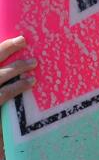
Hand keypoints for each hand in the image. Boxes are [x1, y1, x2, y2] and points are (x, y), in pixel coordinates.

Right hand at [0, 36, 36, 159]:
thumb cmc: (0, 121)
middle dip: (5, 48)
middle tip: (23, 40)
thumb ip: (7, 83)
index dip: (1, 48)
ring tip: (34, 63)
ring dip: (16, 67)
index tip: (16, 38)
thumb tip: (23, 69)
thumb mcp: (3, 96)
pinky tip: (30, 82)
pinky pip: (3, 94)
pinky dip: (18, 86)